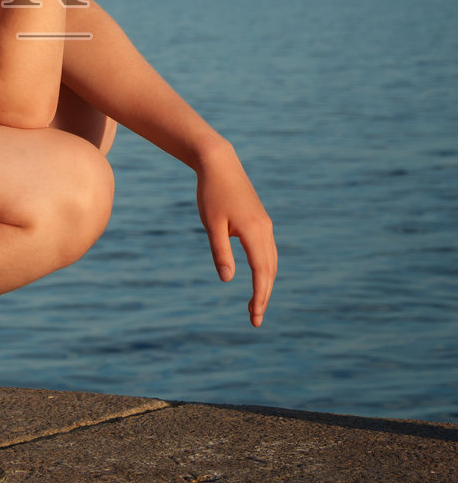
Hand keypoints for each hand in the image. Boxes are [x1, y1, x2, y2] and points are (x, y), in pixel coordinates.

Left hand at [195, 143, 276, 326]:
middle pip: (270, 270)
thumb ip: (220, 252)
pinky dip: (264, 268)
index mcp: (254, 232)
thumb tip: (227, 280)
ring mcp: (265, 225)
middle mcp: (265, 230)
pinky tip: (256, 277)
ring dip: (265, 283)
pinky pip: (267, 251)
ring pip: (271, 261)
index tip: (255, 316)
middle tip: (254, 320)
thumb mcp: (211, 224)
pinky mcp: (260, 220)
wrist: (219, 163)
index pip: (261, 272)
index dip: (260, 296)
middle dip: (263, 295)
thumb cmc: (211, 193)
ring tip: (254, 304)